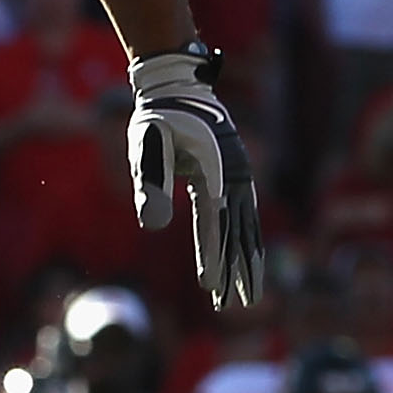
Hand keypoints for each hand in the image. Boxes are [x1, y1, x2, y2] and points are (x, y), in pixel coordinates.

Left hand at [126, 48, 268, 310]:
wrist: (177, 86)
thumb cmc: (155, 118)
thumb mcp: (146, 146)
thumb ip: (150, 183)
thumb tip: (153, 225)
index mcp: (212, 168)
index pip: (213, 221)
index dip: (211, 254)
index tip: (209, 287)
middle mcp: (234, 174)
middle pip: (237, 230)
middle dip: (235, 270)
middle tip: (232, 307)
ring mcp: (240, 175)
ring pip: (246, 227)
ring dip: (245, 262)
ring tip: (246, 297)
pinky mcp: (237, 176)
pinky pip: (245, 216)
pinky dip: (246, 242)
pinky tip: (245, 262)